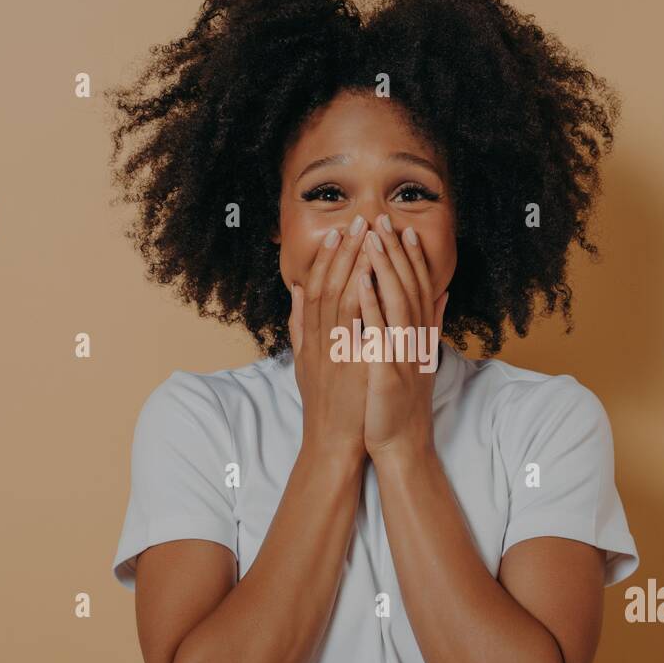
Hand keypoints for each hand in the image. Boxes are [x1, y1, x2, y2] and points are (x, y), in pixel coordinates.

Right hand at [289, 215, 374, 460]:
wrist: (331, 442)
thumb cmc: (327, 406)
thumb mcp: (307, 363)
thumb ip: (300, 327)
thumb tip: (297, 294)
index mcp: (311, 337)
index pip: (315, 287)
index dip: (327, 258)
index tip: (338, 232)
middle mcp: (316, 338)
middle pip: (324, 284)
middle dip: (340, 251)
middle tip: (354, 220)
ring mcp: (328, 348)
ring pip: (335, 294)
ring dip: (349, 261)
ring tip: (363, 234)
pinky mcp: (343, 360)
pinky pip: (348, 320)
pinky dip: (355, 292)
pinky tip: (366, 270)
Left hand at [356, 212, 449, 461]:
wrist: (402, 443)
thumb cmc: (402, 402)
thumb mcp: (421, 357)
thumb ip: (430, 323)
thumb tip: (443, 292)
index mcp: (420, 336)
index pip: (417, 288)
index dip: (411, 257)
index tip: (402, 229)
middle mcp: (415, 341)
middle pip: (408, 287)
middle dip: (395, 252)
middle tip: (383, 220)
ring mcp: (404, 354)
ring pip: (396, 302)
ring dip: (384, 268)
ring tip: (371, 239)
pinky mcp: (388, 371)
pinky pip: (379, 332)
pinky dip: (371, 306)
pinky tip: (361, 283)